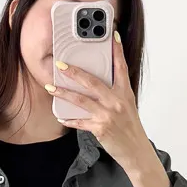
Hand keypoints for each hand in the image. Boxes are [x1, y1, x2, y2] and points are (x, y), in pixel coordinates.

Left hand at [47, 32, 154, 179]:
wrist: (136, 151)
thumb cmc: (130, 128)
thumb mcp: (127, 106)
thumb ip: (114, 93)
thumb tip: (96, 84)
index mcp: (125, 93)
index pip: (121, 67)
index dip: (117, 51)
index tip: (113, 36)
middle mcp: (117, 101)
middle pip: (92, 82)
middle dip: (75, 72)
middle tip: (61, 64)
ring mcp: (107, 115)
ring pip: (81, 100)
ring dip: (63, 93)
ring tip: (51, 87)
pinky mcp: (100, 128)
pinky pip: (80, 122)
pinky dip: (69, 119)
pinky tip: (60, 117)